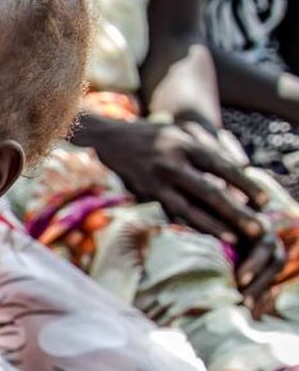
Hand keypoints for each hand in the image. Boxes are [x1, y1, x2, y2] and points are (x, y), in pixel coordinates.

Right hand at [78, 118, 281, 301]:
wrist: (107, 138)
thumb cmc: (149, 134)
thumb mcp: (179, 132)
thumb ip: (205, 147)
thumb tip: (238, 168)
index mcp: (185, 145)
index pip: (223, 166)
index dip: (246, 184)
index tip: (264, 201)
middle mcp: (171, 163)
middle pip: (210, 191)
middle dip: (236, 211)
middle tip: (257, 229)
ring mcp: (155, 181)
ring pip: (189, 208)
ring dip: (213, 225)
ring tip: (234, 238)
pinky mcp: (143, 194)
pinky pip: (169, 213)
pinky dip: (187, 225)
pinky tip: (201, 236)